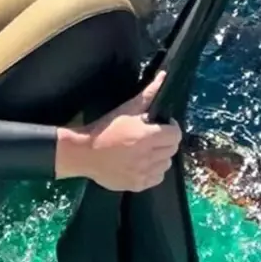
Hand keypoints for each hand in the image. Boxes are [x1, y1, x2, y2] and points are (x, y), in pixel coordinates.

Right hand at [54, 72, 181, 191]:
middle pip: (172, 149)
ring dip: (161, 156)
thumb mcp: (127, 108)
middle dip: (166, 141)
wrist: (84, 152)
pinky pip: (157, 178)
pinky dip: (154, 171)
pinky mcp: (137, 185)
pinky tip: (142, 163)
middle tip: (153, 136)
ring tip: (147, 150)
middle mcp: (149, 156)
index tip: (162, 124)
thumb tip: (164, 76)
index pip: (176, 134)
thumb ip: (149, 93)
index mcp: (148, 136)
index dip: (171, 127)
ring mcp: (144, 173)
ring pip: (166, 164)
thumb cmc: (106, 128)